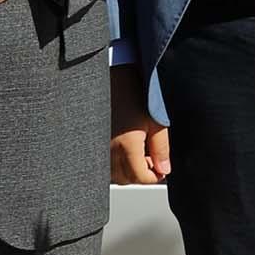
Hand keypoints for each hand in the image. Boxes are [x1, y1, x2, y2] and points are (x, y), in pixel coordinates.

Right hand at [108, 65, 169, 185]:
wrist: (112, 75)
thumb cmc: (133, 92)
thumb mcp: (156, 120)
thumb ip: (161, 149)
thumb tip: (163, 169)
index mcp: (126, 145)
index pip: (140, 177)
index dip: (154, 177)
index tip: (162, 170)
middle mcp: (108, 149)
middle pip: (126, 179)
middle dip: (141, 174)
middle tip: (152, 159)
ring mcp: (97, 146)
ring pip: (112, 174)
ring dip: (127, 171)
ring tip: (139, 153)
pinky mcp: (91, 141)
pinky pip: (101, 163)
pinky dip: (114, 164)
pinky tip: (124, 150)